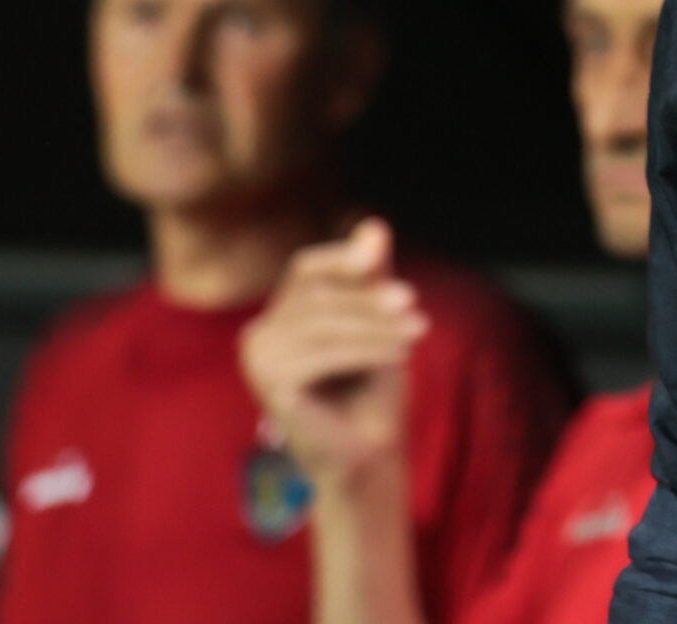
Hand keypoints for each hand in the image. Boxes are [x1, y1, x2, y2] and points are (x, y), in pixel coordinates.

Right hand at [239, 219, 425, 491]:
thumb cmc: (371, 385)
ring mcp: (260, 360)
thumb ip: (371, 276)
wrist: (369, 452)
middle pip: (317, 296)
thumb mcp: (377, 320)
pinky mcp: (270, 385)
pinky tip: (398, 355)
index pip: (305, 268)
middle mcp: (260, 332)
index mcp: (281, 312)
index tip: (377, 260)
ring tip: (416, 332)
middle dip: (368, 299)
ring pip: (322, 324)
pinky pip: (322, 355)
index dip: (340, 260)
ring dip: (374, 326)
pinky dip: (365, 350)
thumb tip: (375, 225)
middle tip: (413, 304)